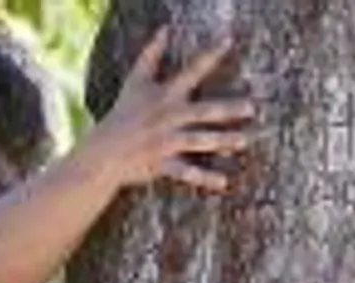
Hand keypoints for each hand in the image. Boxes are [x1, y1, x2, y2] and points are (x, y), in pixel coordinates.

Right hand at [83, 27, 257, 193]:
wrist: (103, 151)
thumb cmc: (124, 113)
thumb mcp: (135, 81)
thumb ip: (151, 54)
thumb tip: (165, 28)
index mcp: (164, 96)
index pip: (190, 71)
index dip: (210, 56)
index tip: (229, 43)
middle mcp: (167, 117)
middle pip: (201, 111)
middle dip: (226, 109)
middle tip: (251, 108)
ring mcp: (165, 142)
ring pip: (197, 140)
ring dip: (222, 141)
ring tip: (244, 141)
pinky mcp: (162, 164)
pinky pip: (186, 172)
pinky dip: (204, 178)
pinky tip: (224, 182)